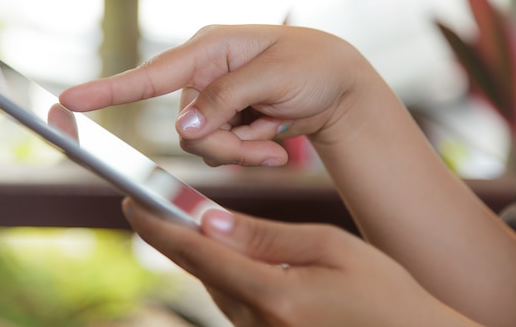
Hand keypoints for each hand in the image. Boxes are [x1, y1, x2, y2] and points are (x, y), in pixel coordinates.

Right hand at [60, 25, 370, 166]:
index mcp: (209, 49)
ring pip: (203, 146)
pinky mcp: (226, 122)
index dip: (109, 90)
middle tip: (263, 142)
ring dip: (241, 152)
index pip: (151, 74)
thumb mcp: (272, 78)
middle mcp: (204, 75)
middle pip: (186, 127)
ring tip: (275, 142)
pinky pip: (222, 153)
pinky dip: (249, 156)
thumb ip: (224, 100)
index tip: (68, 101)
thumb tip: (182, 129)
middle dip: (225, 143)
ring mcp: (214, 101)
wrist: (340, 86)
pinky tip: (276, 147)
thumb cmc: (312, 66)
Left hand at [122, 199, 479, 326]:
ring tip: (181, 221)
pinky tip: (224, 252)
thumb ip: (265, 237)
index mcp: (273, 294)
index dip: (159, 226)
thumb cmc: (383, 292)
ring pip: (214, 286)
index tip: (132, 201)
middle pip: (200, 270)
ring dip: (196, 253)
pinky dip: (221, 272)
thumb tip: (211, 222)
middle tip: (151, 204)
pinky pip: (234, 301)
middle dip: (171, 236)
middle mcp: (259, 322)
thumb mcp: (329, 248)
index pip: (198, 253)